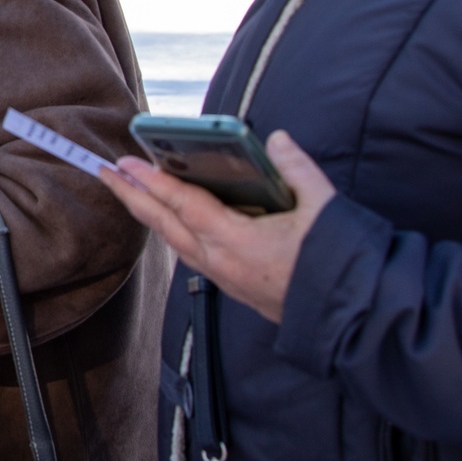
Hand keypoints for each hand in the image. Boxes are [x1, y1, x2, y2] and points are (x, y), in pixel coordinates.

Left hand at [97, 130, 334, 322]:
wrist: (355, 320)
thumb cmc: (339, 265)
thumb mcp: (324, 207)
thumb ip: (298, 168)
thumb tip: (278, 141)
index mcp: (238, 242)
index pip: (185, 205)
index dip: (153, 182)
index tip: (125, 162)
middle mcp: (223, 263)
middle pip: (167, 226)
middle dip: (133, 198)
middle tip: (106, 172)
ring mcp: (227, 279)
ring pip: (177, 243)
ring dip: (153, 215)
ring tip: (133, 192)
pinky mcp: (237, 288)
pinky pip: (193, 256)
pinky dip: (176, 233)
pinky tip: (175, 221)